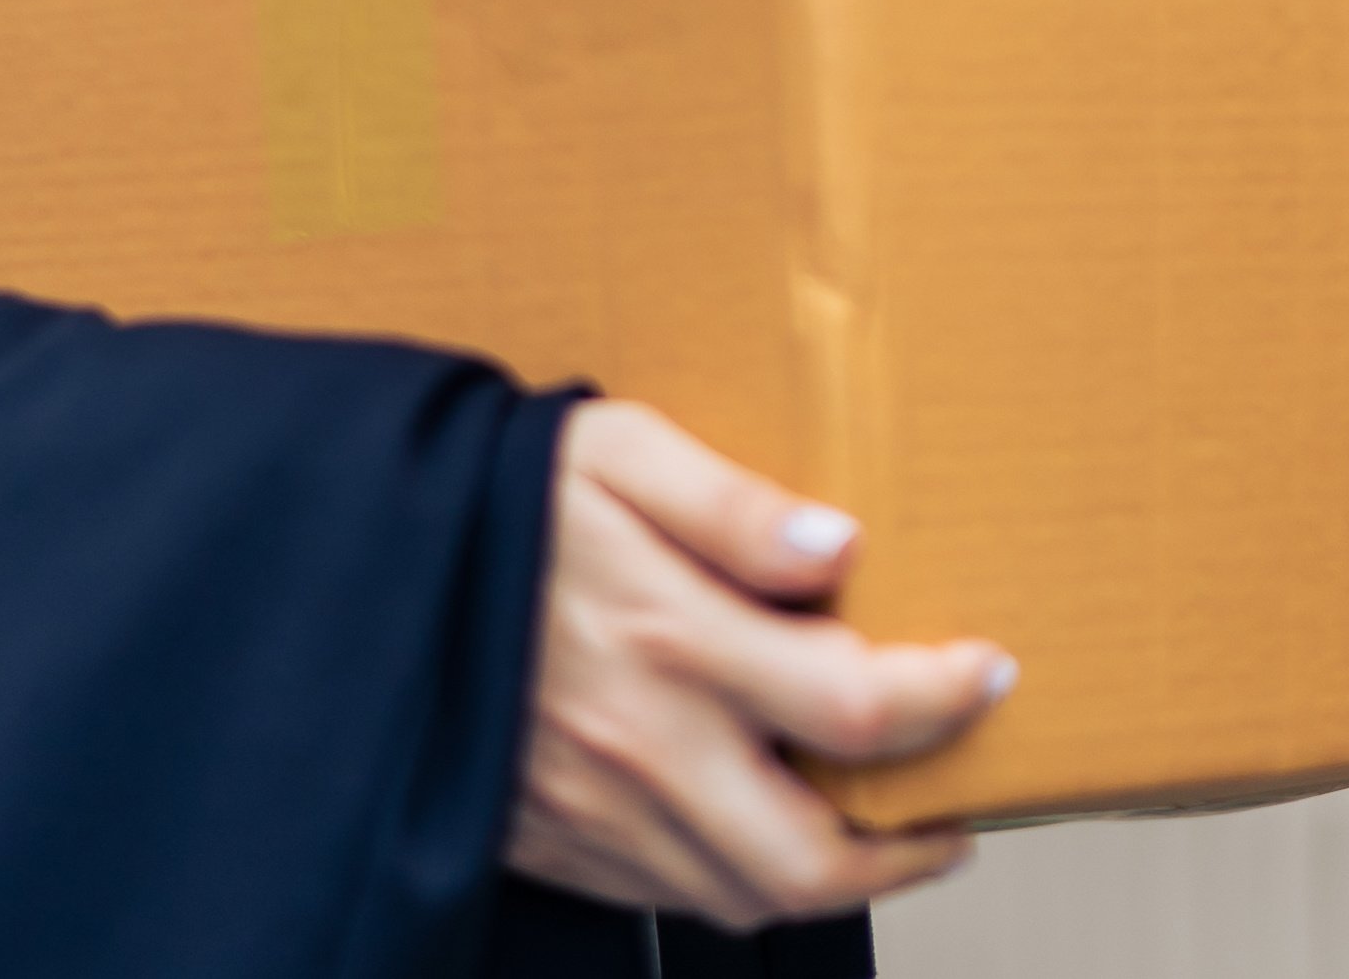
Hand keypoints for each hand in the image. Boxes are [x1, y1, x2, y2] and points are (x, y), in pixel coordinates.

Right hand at [502, 399, 1013, 924]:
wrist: (363, 570)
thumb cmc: (493, 500)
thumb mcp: (615, 451)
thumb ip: (733, 503)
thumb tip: (839, 545)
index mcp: (670, 636)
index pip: (855, 706)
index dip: (946, 699)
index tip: (985, 674)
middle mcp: (641, 744)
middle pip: (809, 858)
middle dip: (904, 852)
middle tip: (949, 814)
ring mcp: (594, 809)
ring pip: (742, 896)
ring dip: (827, 877)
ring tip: (871, 827)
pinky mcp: (553, 841)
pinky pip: (668, 897)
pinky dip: (735, 881)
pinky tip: (755, 824)